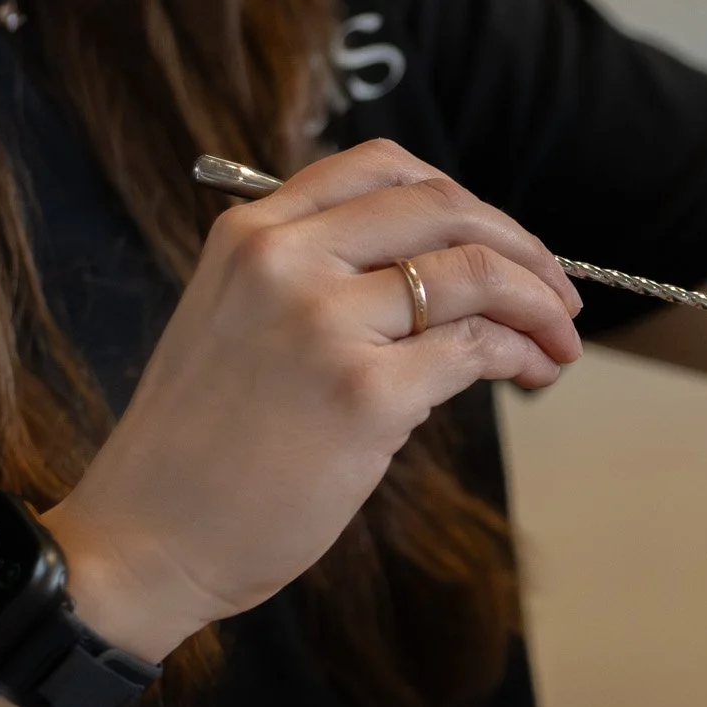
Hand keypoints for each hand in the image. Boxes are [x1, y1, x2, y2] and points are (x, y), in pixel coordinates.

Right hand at [40, 139, 582, 660]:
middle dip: (522, 247)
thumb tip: (440, 283)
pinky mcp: (365, 394)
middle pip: (443, 209)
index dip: (465, 201)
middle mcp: (287, 260)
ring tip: (560, 343)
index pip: (383, 168)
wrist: (145, 539)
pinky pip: (476, 348)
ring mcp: (326, 323)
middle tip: (560, 294)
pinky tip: (530, 374)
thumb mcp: (239, 326)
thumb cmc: (200, 450)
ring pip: (474, 273)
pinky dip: (520, 354)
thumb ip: (319, 284)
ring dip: (539, 304)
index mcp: (253, 234)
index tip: (505, 242)